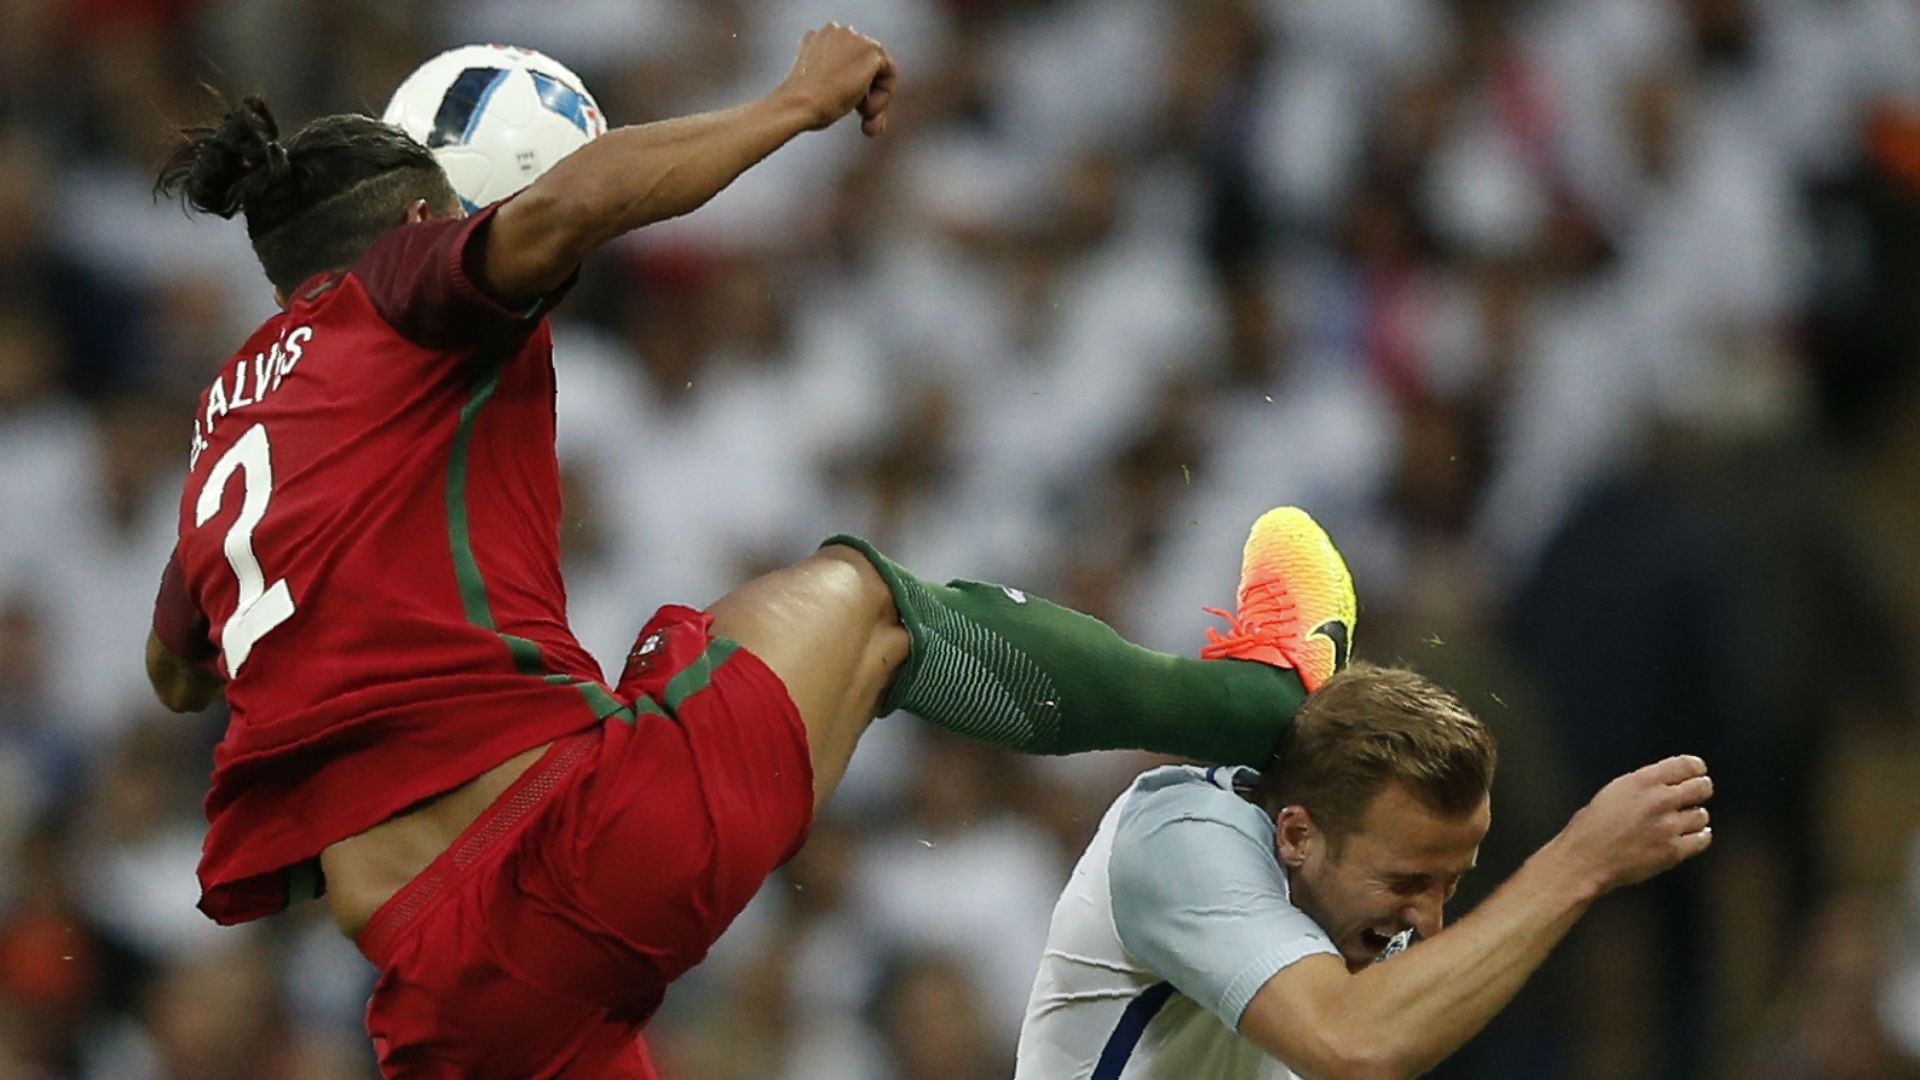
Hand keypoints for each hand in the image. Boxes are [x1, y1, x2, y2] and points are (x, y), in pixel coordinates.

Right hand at [779, 23, 897, 135]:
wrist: (797, 103)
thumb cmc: (802, 102)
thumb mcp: (818, 83)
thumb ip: (836, 77)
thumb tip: (854, 93)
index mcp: (821, 37)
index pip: (849, 60)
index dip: (855, 88)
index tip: (854, 111)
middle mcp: (839, 31)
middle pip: (866, 63)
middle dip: (868, 94)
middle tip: (866, 119)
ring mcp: (855, 38)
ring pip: (879, 68)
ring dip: (877, 97)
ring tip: (868, 118)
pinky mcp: (870, 51)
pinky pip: (889, 73)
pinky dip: (884, 95)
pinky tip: (868, 111)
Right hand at [1555, 755, 1713, 893]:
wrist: (1584, 860)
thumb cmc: (1593, 826)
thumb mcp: (1616, 791)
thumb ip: (1646, 785)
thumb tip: (1673, 784)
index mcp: (1643, 781)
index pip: (1689, 765)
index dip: (1696, 769)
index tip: (1696, 774)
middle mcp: (1660, 800)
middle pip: (1703, 788)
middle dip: (1700, 791)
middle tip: (1693, 797)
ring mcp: (1668, 827)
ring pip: (1701, 815)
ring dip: (1692, 818)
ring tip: (1676, 823)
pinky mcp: (1673, 851)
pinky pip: (1702, 839)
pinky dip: (1698, 837)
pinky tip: (1686, 837)